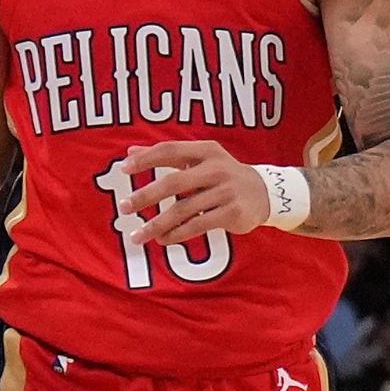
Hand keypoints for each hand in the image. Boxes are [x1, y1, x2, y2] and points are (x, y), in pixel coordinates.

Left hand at [118, 141, 269, 245]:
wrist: (265, 193)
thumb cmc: (223, 174)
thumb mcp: (200, 158)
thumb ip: (167, 155)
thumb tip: (129, 153)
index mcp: (206, 150)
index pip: (170, 150)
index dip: (146, 159)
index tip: (123, 170)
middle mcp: (217, 168)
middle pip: (174, 182)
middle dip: (146, 196)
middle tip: (124, 208)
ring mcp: (226, 191)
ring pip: (183, 209)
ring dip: (157, 224)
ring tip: (138, 235)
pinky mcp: (232, 213)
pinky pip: (198, 225)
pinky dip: (177, 234)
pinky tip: (163, 240)